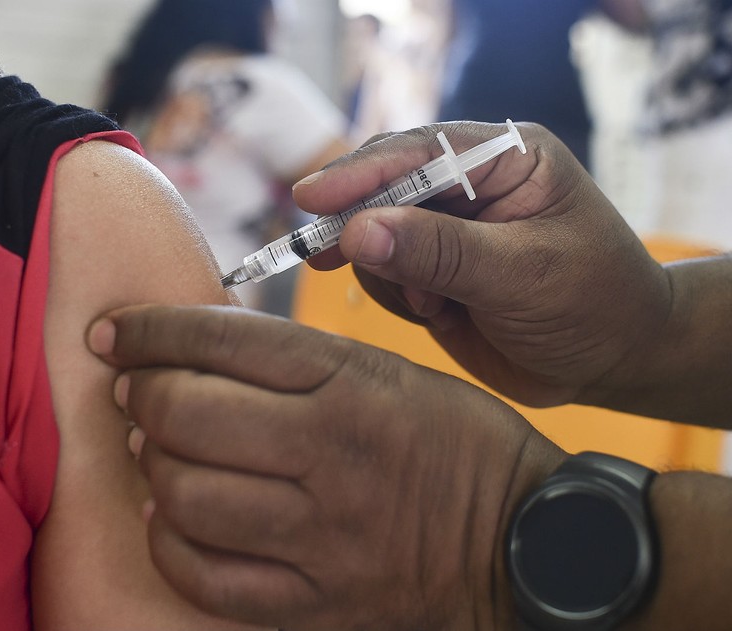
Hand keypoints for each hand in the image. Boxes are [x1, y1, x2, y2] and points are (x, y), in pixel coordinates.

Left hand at [87, 305, 564, 630]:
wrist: (527, 541)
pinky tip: (171, 521)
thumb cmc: (454, 442)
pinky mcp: (319, 599)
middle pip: (186, 414)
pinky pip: (208, 578)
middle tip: (135, 393)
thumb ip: (298, 360)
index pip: (220, 341)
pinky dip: (170, 545)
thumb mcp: (389, 372)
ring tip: (154, 452)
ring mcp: (322, 534)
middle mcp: (330, 453)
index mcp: (351, 382)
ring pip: (186, 494)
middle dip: (141, 394)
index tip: (113, 333)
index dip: (150, 331)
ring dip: (151, 467)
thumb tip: (192, 355)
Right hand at [293, 121, 671, 407]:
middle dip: (356, 221)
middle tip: (320, 252)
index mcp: (505, 158)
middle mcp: (470, 185)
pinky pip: (385, 275)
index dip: (361, 174)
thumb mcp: (523, 275)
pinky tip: (438, 315)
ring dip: (388, 274)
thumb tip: (359, 232)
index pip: (419, 151)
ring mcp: (448, 230)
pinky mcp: (433, 271)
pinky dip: (396, 298)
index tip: (311, 198)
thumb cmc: (594, 304)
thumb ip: (441, 252)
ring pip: (376, 237)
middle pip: (384, 187)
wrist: (615, 362)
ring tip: (433, 307)